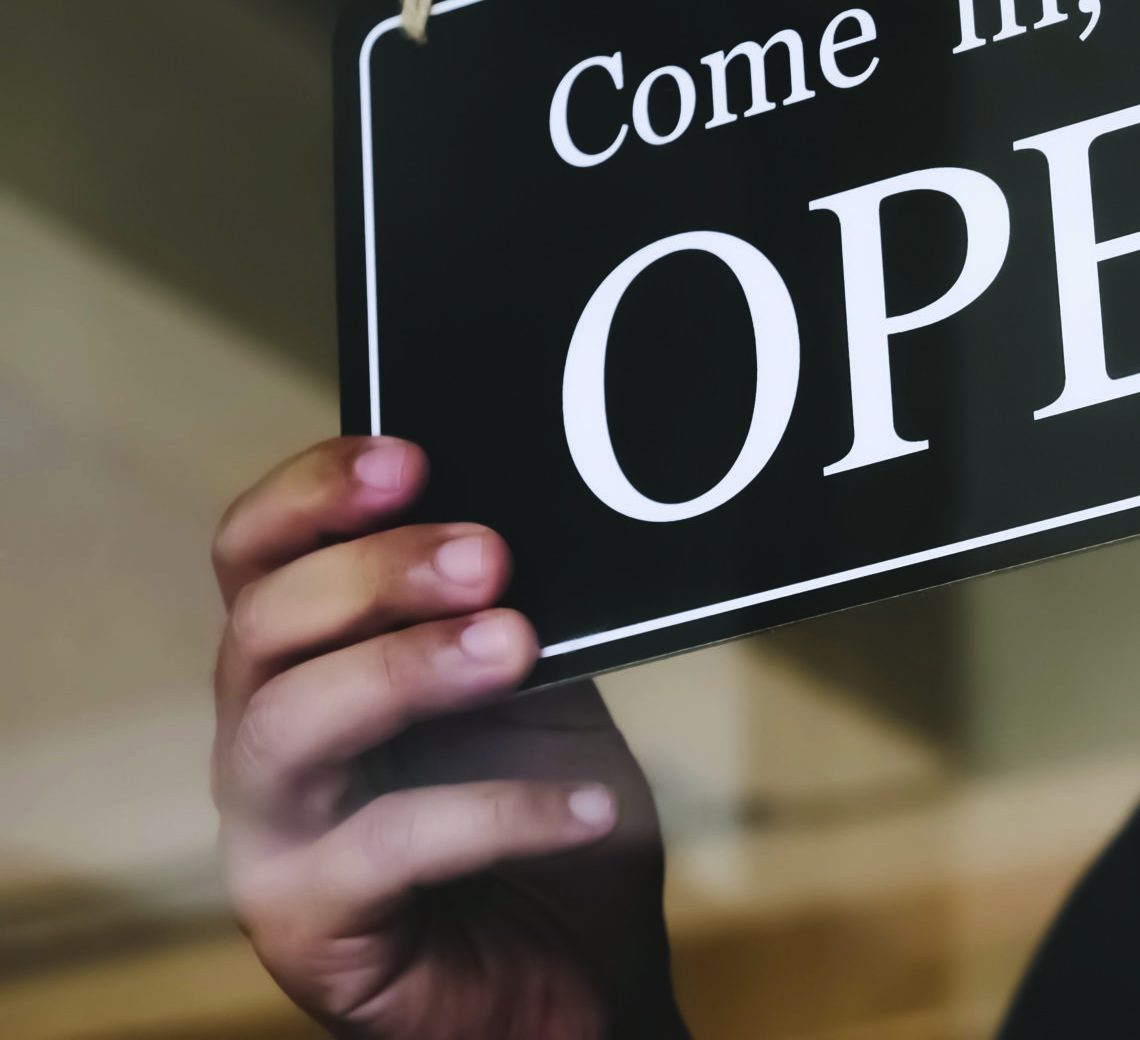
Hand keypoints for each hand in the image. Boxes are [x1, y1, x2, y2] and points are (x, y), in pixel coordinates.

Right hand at [213, 437, 686, 1037]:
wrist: (580, 976)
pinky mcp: (307, 926)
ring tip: (515, 645)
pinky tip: (588, 803)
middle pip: (262, 627)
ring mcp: (272, 838)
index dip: (312, 495)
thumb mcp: (542, 690)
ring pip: (289, 726)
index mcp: (305, 662)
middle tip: (488, 556)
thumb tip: (547, 515)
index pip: (254, 555)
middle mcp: (263, 741)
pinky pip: (389, 850)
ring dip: (405, 669)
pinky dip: (501, 812)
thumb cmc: (544, 814)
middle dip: (375, 574)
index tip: (409, 458)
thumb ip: (519, 607)